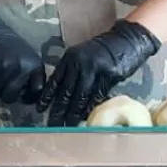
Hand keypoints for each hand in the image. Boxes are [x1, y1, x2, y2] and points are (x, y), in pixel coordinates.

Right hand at [0, 10, 45, 104]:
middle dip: (4, 94)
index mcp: (34, 65)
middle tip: (1, 86)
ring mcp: (4, 67)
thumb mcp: (28, 57)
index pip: (36, 91)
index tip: (21, 95)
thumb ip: (31, 76)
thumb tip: (27, 98)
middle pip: (10, 97)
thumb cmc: (11, 47)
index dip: (27, 97)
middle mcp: (20, 67)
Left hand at [37, 19, 160, 125]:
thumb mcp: (82, 55)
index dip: (47, 97)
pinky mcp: (109, 77)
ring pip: (80, 98)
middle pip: (66, 92)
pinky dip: (90, 110)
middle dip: (58, 111)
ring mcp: (94, 70)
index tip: (40, 110)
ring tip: (67, 127)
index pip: (55, 80)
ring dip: (73, 115)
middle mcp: (80, 63)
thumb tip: (61, 93)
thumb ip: (72, 70)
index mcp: (70, 57)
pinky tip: (85, 119)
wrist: (126, 39)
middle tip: (52, 125)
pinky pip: (96, 98)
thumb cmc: (103, 49)